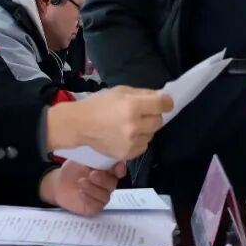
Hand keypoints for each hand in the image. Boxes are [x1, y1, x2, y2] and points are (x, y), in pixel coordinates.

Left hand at [41, 161, 127, 215]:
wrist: (59, 184)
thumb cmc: (73, 170)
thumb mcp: (82, 158)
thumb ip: (94, 156)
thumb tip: (100, 149)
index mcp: (108, 169)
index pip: (119, 169)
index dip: (120, 169)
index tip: (117, 168)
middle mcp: (107, 183)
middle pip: (112, 183)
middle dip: (103, 179)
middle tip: (91, 174)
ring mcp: (102, 195)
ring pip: (105, 195)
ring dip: (93, 189)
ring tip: (81, 182)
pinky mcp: (95, 206)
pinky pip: (97, 205)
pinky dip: (88, 199)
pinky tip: (80, 193)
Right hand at [47, 87, 172, 160]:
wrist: (79, 125)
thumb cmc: (99, 104)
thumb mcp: (120, 91)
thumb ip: (143, 94)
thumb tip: (163, 97)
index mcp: (132, 106)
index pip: (161, 104)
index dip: (166, 102)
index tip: (165, 102)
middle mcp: (134, 125)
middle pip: (159, 120)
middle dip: (153, 115)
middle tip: (142, 113)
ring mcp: (131, 142)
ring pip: (152, 134)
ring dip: (146, 129)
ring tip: (131, 125)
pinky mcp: (128, 154)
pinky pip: (143, 146)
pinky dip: (139, 140)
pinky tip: (127, 135)